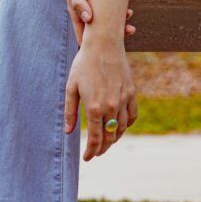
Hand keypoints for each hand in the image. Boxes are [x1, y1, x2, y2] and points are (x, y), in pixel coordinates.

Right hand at [62, 0, 135, 46]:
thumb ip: (78, 1)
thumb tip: (88, 19)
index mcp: (75, 11)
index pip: (83, 35)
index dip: (92, 46)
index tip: (105, 53)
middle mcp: (84, 9)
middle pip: (96, 31)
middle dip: (111, 36)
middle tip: (128, 33)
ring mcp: (92, 2)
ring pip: (105, 21)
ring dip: (117, 25)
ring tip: (131, 26)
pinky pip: (109, 8)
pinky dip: (118, 13)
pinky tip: (129, 11)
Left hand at [63, 42, 137, 159]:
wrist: (104, 44)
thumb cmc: (84, 63)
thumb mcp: (71, 87)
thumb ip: (70, 111)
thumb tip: (69, 132)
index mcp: (94, 107)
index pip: (95, 139)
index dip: (91, 152)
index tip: (87, 157)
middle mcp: (111, 107)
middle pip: (109, 138)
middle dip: (102, 149)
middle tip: (95, 153)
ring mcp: (124, 100)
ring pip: (122, 129)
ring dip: (114, 139)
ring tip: (106, 142)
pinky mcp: (131, 92)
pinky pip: (132, 115)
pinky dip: (127, 125)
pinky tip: (120, 127)